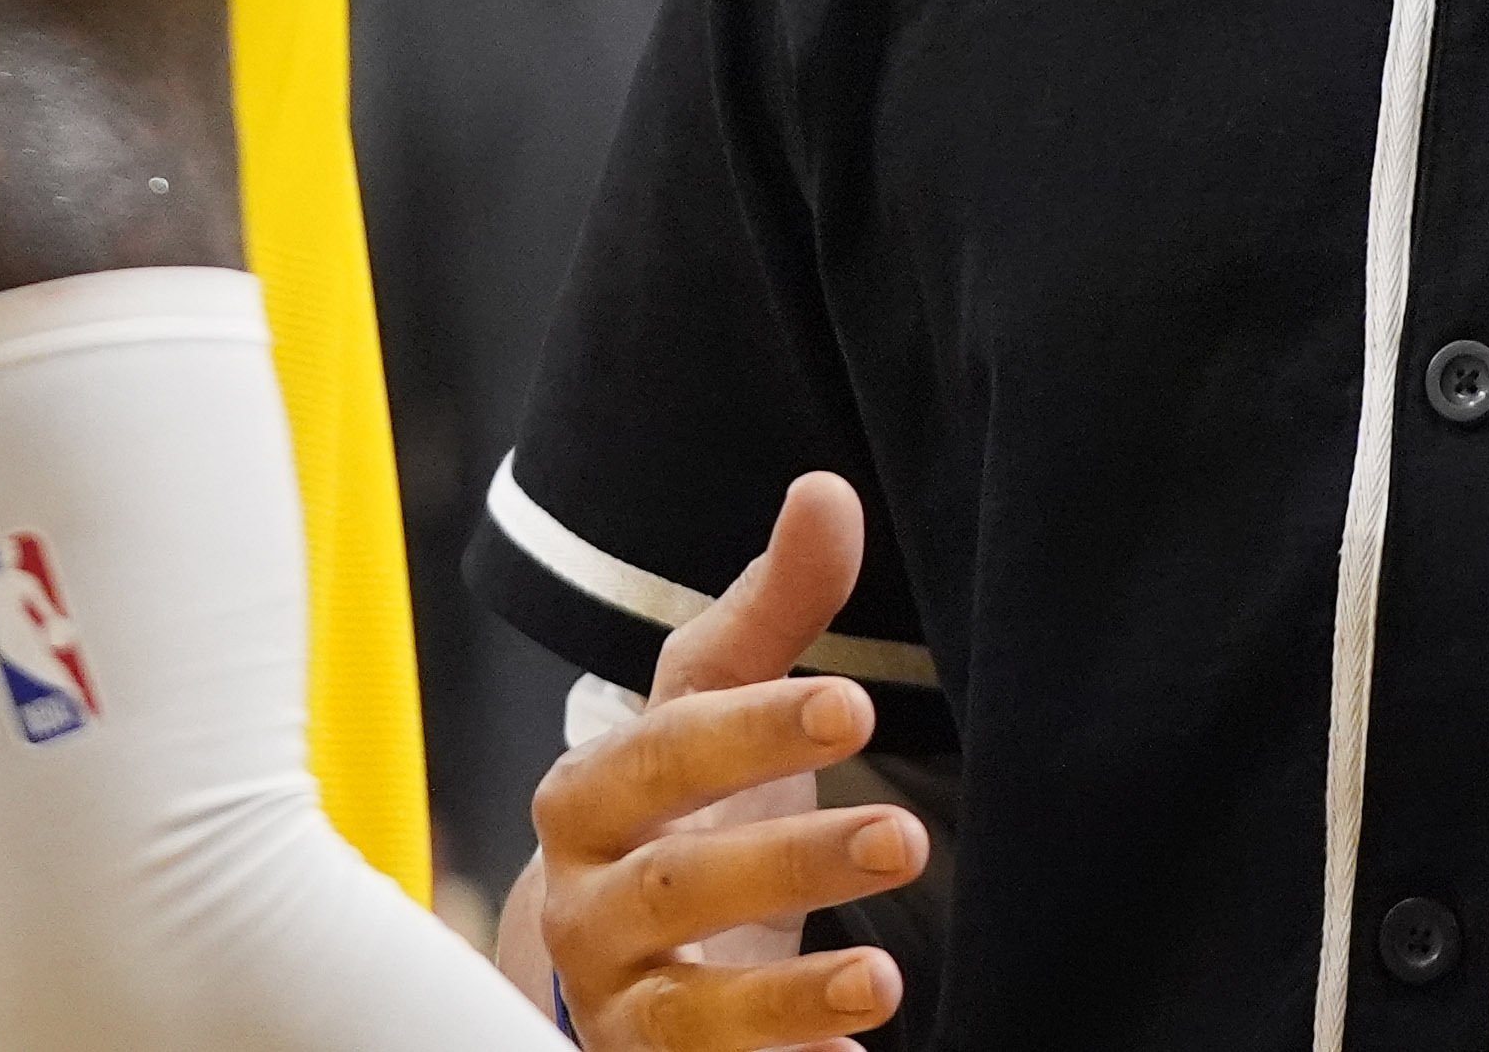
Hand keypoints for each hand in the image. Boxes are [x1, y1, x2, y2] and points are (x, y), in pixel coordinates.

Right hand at [522, 474, 922, 1050]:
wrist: (622, 953)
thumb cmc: (688, 803)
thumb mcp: (719, 704)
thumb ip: (777, 607)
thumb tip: (827, 490)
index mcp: (591, 795)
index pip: (668, 751)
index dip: (754, 728)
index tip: (852, 704)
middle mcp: (586, 905)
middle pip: (679, 883)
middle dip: (790, 862)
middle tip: (902, 838)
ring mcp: (617, 1003)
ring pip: (685, 1010)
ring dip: (784, 998)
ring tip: (882, 981)